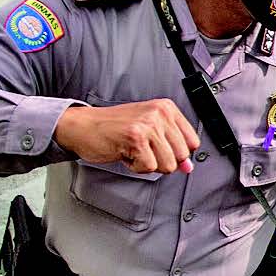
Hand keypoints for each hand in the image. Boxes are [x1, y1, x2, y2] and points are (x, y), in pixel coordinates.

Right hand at [54, 100, 199, 174]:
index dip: (178, 153)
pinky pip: (149, 168)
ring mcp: (148, 125)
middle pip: (182, 155)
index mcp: (166, 108)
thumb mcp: (149, 131)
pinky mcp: (136, 138)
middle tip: (143, 149)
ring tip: (133, 150)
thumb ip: (171, 146)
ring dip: (148, 164)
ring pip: (167, 164)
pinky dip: (135, 167)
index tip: (161, 149)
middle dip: (161, 160)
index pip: (193, 141)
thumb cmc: (113, 128)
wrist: (83, 126)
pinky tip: (125, 152)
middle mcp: (159, 113)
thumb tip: (188, 167)